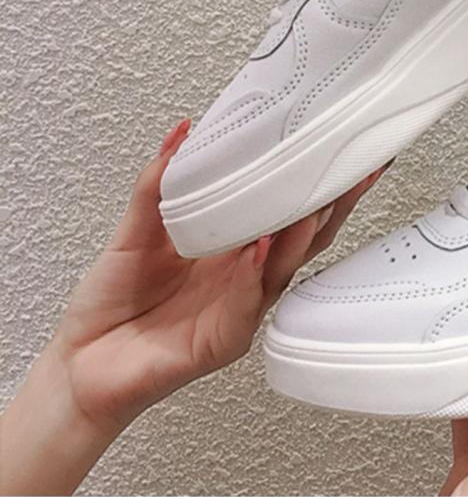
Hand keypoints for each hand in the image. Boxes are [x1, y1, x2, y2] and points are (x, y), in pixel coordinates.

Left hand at [0, 131, 378, 491]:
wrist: (82, 365)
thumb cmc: (112, 305)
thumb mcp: (134, 232)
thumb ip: (157, 185)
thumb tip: (182, 132)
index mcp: (229, 251)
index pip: (282, 212)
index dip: (312, 182)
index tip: (337, 145)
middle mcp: (242, 280)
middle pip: (301, 241)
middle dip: (331, 206)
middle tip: (356, 169)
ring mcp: (236, 312)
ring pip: (281, 272)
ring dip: (299, 238)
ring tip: (313, 204)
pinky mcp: (219, 343)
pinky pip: (244, 308)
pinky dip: (253, 278)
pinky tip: (259, 252)